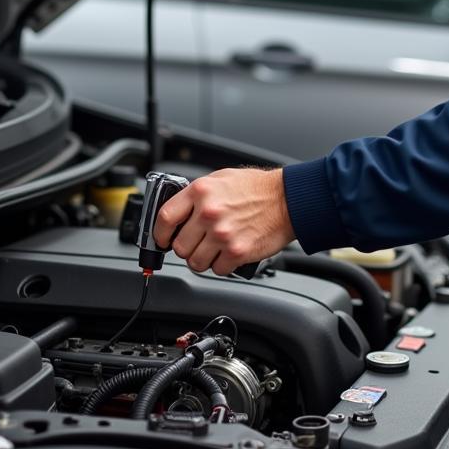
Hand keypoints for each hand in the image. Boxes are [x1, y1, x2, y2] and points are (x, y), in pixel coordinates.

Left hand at [154, 167, 294, 275]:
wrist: (288, 199)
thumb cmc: (257, 188)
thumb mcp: (220, 179)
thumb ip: (197, 194)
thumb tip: (179, 212)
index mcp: (201, 191)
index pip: (165, 218)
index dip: (160, 233)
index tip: (163, 238)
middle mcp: (209, 213)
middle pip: (179, 246)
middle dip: (186, 248)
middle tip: (196, 243)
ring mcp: (223, 234)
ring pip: (195, 262)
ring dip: (202, 259)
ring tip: (213, 249)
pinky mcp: (237, 252)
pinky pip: (217, 270)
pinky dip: (221, 265)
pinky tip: (229, 253)